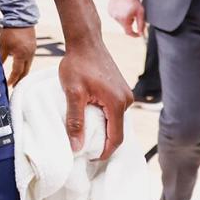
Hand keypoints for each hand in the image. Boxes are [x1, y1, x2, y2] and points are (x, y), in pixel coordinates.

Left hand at [0, 25, 36, 87]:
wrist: (21, 18)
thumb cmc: (11, 31)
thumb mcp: (3, 45)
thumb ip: (1, 57)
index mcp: (22, 55)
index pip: (17, 72)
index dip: (12, 79)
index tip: (8, 85)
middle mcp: (29, 55)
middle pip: (25, 71)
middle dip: (19, 79)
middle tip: (14, 85)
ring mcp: (33, 50)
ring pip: (28, 65)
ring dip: (22, 72)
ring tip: (16, 77)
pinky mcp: (33, 46)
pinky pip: (30, 59)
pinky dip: (25, 64)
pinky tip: (20, 64)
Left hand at [58, 41, 133, 159]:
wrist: (85, 41)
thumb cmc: (77, 64)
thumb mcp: (72, 93)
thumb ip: (75, 120)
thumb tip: (76, 147)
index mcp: (117, 104)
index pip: (115, 138)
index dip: (104, 152)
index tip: (90, 158)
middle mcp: (126, 100)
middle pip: (117, 131)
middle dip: (103, 142)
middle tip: (86, 149)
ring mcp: (125, 93)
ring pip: (116, 120)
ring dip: (104, 129)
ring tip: (86, 135)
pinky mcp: (120, 88)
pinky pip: (115, 110)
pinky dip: (106, 118)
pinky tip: (92, 118)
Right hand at [107, 0, 144, 36]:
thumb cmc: (133, 1)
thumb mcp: (140, 13)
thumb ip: (141, 25)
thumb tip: (141, 34)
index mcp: (124, 19)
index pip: (129, 32)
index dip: (134, 34)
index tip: (138, 34)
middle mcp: (116, 18)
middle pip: (125, 26)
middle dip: (130, 23)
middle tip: (133, 15)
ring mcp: (112, 15)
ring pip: (120, 21)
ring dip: (125, 19)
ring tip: (127, 10)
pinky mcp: (109, 11)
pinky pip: (116, 17)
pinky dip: (120, 15)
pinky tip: (122, 8)